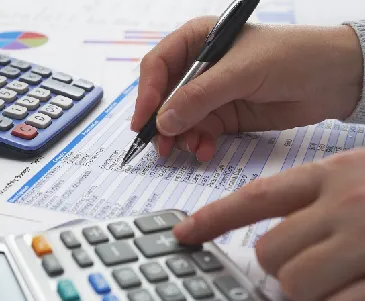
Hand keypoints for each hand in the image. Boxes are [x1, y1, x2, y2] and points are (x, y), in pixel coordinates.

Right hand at [131, 16, 362, 160]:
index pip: (158, 65)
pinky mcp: (225, 115)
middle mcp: (200, 67)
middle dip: (162, 122)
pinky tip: (205, 150)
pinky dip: (199, 143)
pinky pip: (200, 132)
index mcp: (197, 41)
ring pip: (180, 119)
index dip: (147, 93)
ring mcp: (212, 93)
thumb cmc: (291, 56)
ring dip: (181, 137)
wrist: (335, 80)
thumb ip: (199, 97)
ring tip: (190, 148)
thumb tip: (162, 121)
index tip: (144, 120)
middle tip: (162, 146)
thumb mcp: (241, 72)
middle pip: (166, 97)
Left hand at [173, 148, 364, 300]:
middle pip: (266, 250)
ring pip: (293, 282)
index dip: (213, 217)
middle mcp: (342, 204)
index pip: (255, 197)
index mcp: (329, 175)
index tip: (183, 233)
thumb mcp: (355, 177)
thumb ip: (314, 197)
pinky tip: (350, 289)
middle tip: (310, 260)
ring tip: (338, 274)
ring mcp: (362, 241)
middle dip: (278, 263)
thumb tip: (279, 226)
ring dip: (307, 288)